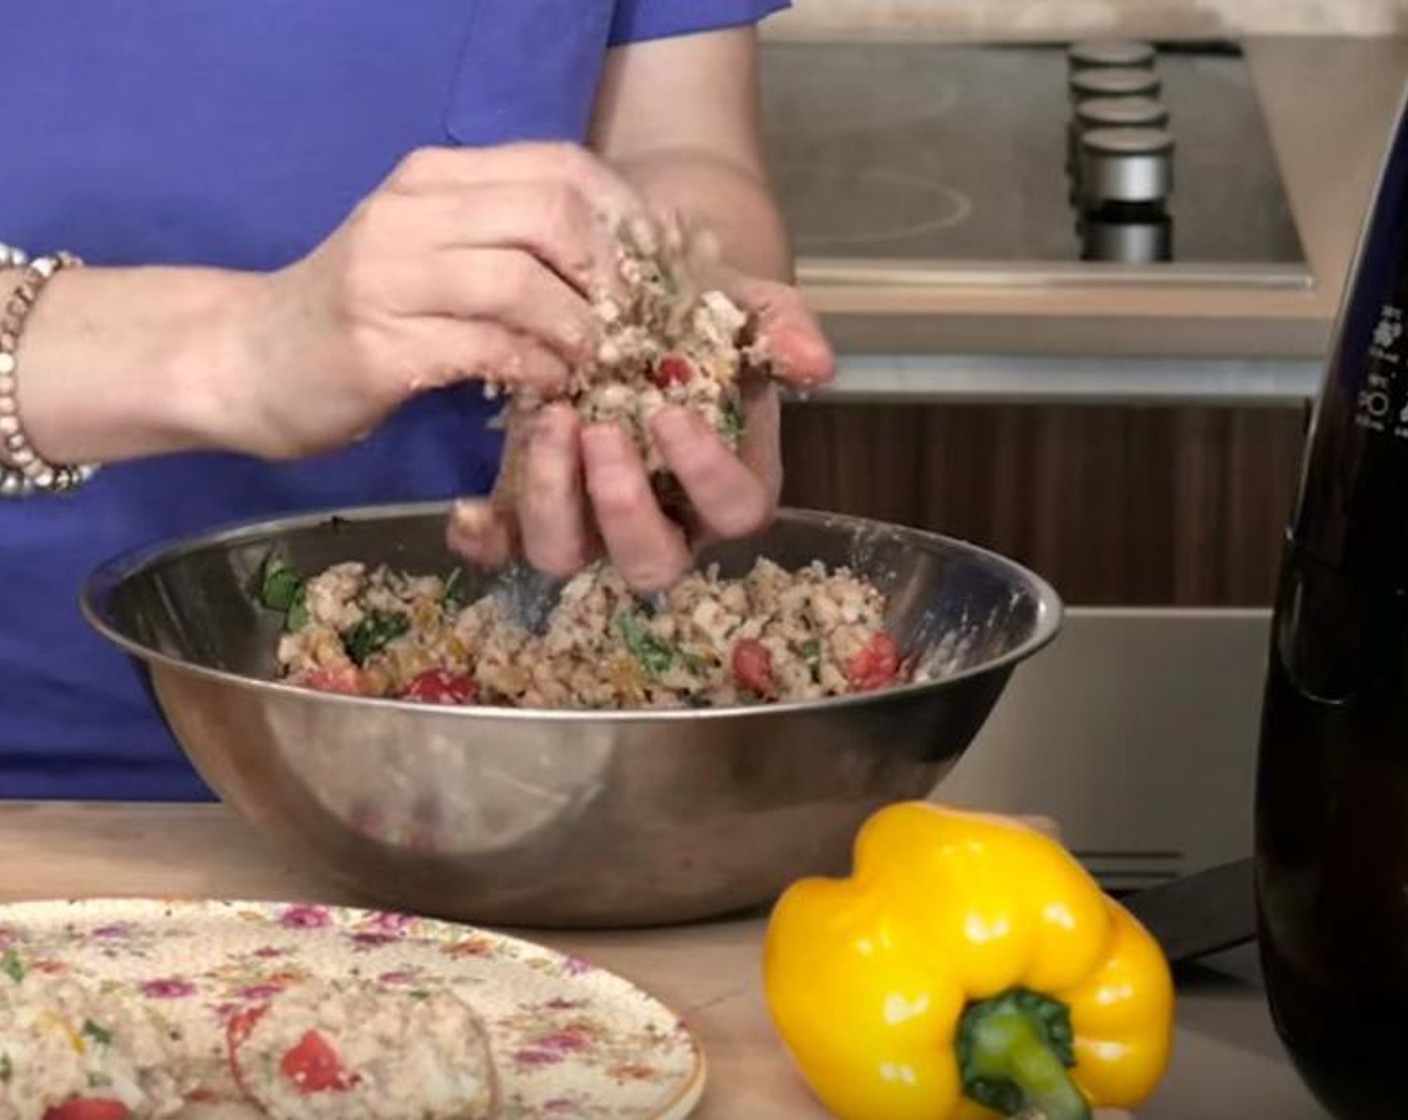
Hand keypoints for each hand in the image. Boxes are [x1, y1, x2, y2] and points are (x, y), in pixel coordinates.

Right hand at [217, 143, 641, 458]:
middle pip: (551, 215)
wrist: (250, 359)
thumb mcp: (435, 253)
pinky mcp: (380, 345)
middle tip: (629, 326)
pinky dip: (538, 369)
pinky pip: (489, 348)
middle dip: (610, 275)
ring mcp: (389, 276)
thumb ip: (511, 244)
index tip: (653, 271)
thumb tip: (623, 268)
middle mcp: (411, 211)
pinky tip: (550, 388)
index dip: (624, 217)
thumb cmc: (361, 311)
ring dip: (578, 330)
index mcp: (435, 177)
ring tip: (594, 363)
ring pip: (523, 281)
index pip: (559, 167)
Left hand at [448, 270, 834, 590]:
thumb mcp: (746, 308)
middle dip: (623, 506)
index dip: (706, 475)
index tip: (672, 414)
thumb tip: (819, 366)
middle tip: (602, 431)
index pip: (735, 511)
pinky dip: (484, 537)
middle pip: (650, 563)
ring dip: (555, 501)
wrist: (637, 296)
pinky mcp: (531, 507)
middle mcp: (662, 519)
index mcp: (727, 485)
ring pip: (570, 556)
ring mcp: (591, 521)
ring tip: (549, 419)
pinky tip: (468, 506)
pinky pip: (504, 548)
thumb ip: (781, 332)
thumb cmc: (703, 314)